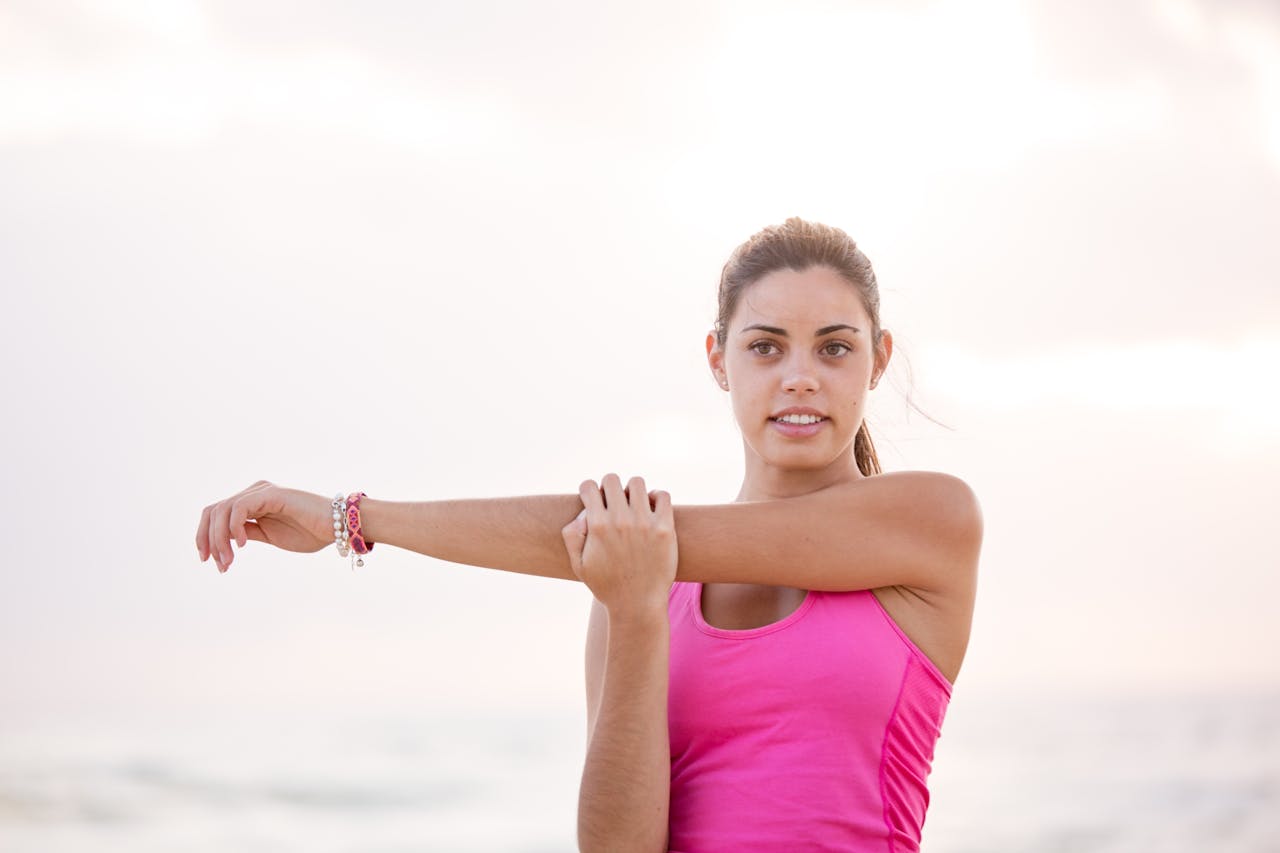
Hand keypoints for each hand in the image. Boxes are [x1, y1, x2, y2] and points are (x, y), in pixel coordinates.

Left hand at [196, 480, 332, 572]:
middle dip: (208, 540)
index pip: (216, 515)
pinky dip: (234, 528)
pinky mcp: (270, 494)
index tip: (208, 561)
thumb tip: (224, 541)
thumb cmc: (310, 532)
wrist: (338, 527)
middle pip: (212, 511)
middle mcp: (253, 492)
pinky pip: (239, 508)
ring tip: (229, 561)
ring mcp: (260, 491)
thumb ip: (248, 533)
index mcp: (252, 502)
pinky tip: (243, 544)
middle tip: (218, 565)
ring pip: (222, 510)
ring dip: (219, 539)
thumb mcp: (270, 536)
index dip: (205, 537)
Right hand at [561, 473, 676, 615]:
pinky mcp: (665, 528)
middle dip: (609, 487)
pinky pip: (663, 495)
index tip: (594, 501)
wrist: (637, 604)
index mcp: (597, 526)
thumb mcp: (579, 564)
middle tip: (614, 503)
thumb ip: (572, 536)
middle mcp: (620, 520)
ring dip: (633, 490)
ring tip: (634, 505)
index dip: (589, 491)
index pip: (589, 486)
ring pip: (637, 482)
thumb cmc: (607, 585)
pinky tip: (652, 508)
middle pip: (612, 479)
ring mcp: (644, 523)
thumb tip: (582, 514)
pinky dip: (657, 497)